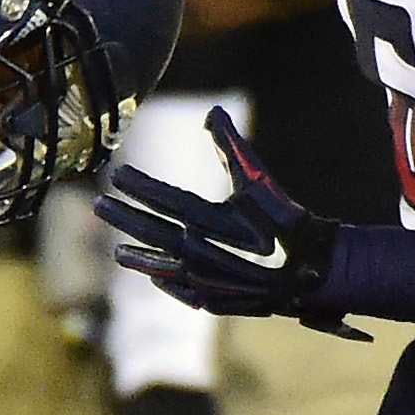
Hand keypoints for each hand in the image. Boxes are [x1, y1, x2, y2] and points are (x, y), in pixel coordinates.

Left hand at [97, 106, 364, 338]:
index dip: (141, 185)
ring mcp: (209, 281)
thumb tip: (213, 113)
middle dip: (126, 218)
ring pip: (165, 268)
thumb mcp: (258, 179)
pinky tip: (154, 276)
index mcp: (215, 220)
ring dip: (141, 259)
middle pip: (157, 233)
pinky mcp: (218, 301)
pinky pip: (185, 293)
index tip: (118, 174)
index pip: (168, 199)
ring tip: (118, 252)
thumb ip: (231, 146)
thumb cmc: (284, 217)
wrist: (315, 268)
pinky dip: (169, 283)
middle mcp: (207, 251)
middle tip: (99, 204)